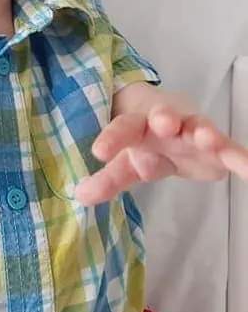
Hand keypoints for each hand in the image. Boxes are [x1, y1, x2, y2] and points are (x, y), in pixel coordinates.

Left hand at [75, 104, 247, 205]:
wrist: (169, 121)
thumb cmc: (144, 141)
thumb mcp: (125, 161)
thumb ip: (107, 178)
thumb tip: (80, 196)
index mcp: (138, 123)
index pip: (122, 128)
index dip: (111, 138)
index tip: (97, 151)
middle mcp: (166, 120)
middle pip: (163, 116)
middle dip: (164, 117)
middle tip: (164, 122)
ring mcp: (193, 129)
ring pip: (199, 126)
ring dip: (204, 131)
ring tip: (209, 139)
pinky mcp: (216, 146)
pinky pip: (231, 149)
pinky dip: (241, 156)